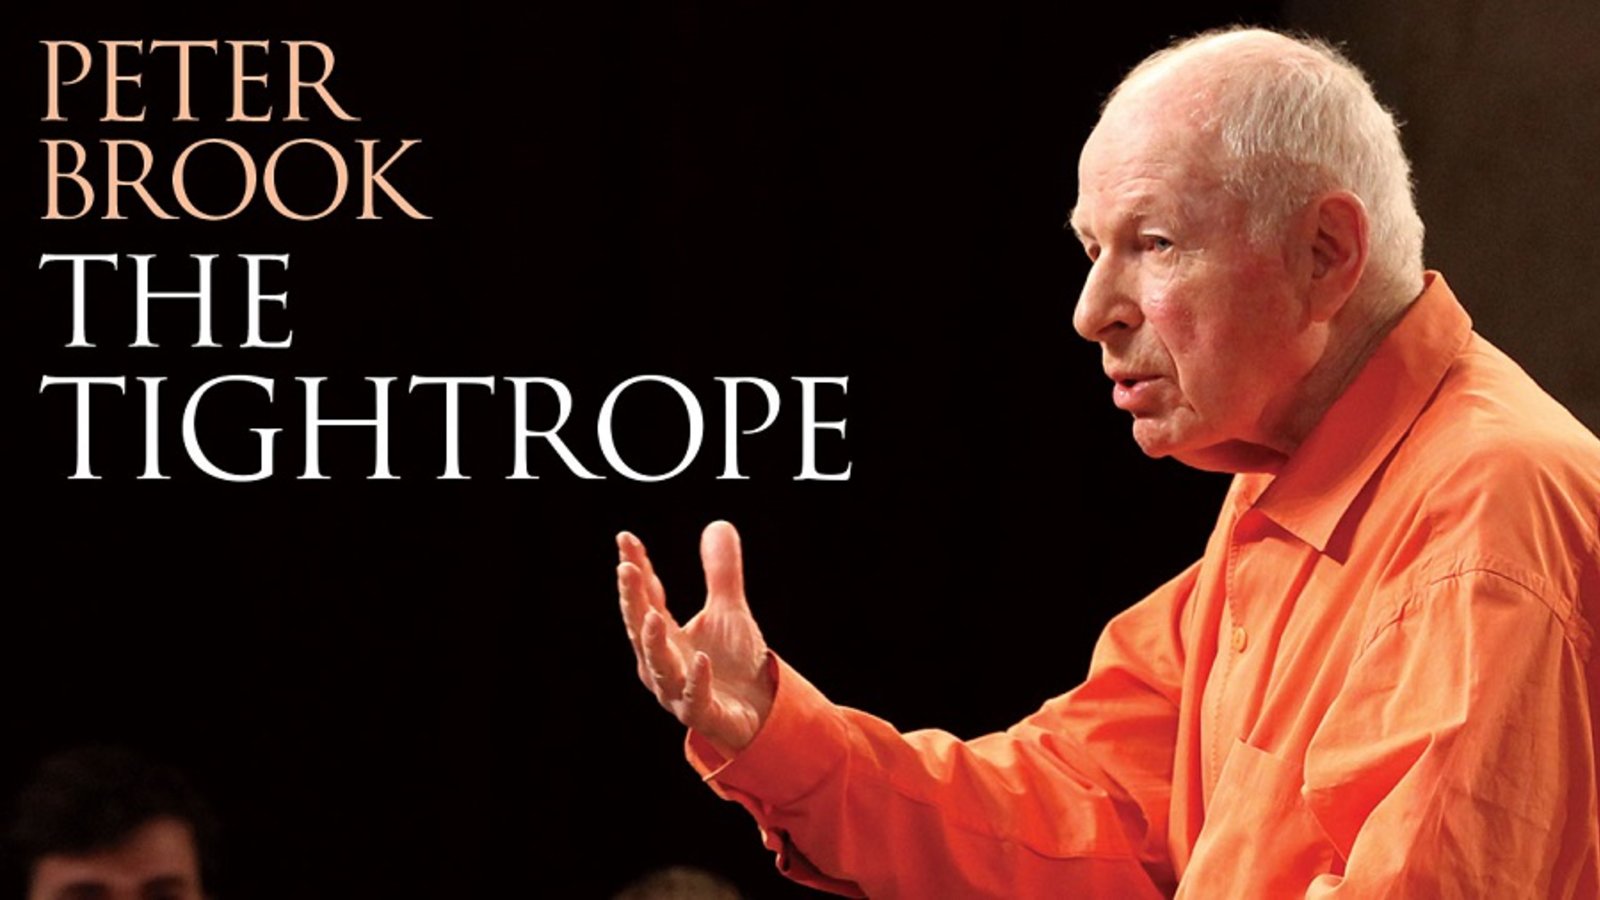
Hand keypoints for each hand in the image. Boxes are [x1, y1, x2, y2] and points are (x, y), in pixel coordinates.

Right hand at [617, 520, 775, 753]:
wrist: (759, 712)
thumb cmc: (732, 663)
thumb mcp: (728, 610)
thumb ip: (720, 572)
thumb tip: (718, 524)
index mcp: (663, 638)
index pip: (645, 598)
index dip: (636, 569)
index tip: (626, 539)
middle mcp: (662, 664)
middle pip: (641, 629)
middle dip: (632, 600)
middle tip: (626, 569)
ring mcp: (679, 691)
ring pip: (659, 667)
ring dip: (654, 642)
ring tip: (653, 616)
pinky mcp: (704, 714)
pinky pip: (696, 698)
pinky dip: (696, 680)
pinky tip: (701, 659)